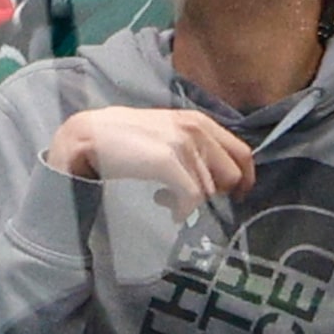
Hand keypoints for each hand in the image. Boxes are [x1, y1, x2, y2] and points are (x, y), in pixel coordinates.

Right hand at [42, 107, 253, 216]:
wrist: (89, 135)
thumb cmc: (123, 138)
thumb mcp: (165, 133)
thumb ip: (191, 145)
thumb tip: (209, 173)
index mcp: (199, 121)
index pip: (242, 151)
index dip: (244, 177)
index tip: (236, 194)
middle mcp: (197, 130)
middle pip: (232, 174)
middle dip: (218, 194)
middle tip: (193, 200)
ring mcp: (183, 145)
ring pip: (211, 188)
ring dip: (194, 203)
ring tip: (169, 202)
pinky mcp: (168, 161)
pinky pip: (191, 196)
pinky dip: (184, 210)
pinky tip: (171, 212)